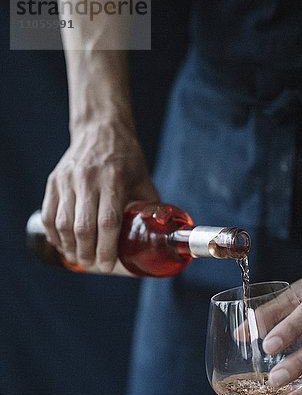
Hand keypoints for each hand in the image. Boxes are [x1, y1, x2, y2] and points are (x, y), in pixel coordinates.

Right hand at [42, 119, 158, 271]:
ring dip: (70, 247)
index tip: (107, 266)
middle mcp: (88, 180)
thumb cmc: (126, 157)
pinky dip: (54, 234)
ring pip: (62, 223)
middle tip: (94, 266)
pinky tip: (63, 245)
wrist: (100, 128)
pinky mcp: (54, 181)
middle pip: (82, 227)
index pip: (107, 222)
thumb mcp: (143, 179)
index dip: (106, 248)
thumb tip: (160, 237)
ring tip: (79, 258)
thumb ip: (150, 207)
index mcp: (114, 180)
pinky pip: (49, 214)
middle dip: (87, 253)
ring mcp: (67, 180)